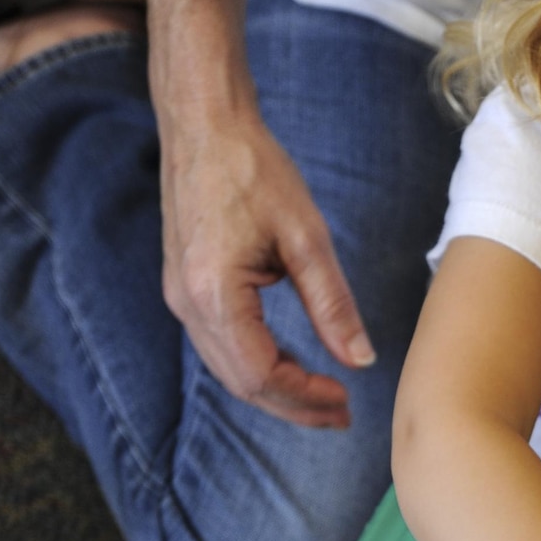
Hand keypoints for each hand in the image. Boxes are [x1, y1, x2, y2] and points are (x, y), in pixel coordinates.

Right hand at [160, 104, 375, 427]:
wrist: (202, 124)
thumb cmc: (253, 169)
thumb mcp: (306, 237)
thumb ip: (332, 304)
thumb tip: (361, 360)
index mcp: (214, 293)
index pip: (261, 374)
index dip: (306, 396)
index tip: (347, 401)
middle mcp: (187, 304)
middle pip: (241, 383)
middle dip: (294, 406)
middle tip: (342, 416)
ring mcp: (180, 297)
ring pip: (228, 370)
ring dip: (276, 391)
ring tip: (324, 400)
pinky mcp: (184, 288)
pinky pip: (220, 346)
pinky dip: (257, 365)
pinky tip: (292, 365)